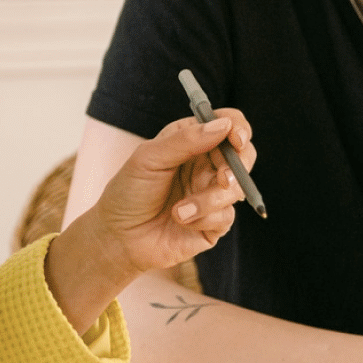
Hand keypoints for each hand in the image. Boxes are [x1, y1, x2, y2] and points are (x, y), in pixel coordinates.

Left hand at [87, 109, 255, 275]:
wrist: (118, 237)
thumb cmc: (129, 192)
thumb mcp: (149, 158)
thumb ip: (185, 140)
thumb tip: (223, 125)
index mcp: (192, 142)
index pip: (227, 125)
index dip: (238, 128)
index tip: (236, 138)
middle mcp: (206, 165)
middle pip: (244, 155)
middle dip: (237, 166)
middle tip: (223, 178)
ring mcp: (212, 194)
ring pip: (236, 188)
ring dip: (209, 200)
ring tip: (179, 211)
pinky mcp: (214, 222)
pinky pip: (225, 216)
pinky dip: (203, 218)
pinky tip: (182, 221)